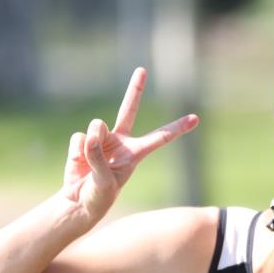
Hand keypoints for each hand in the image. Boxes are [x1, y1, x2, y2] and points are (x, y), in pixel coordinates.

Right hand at [61, 68, 197, 224]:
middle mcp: (121, 141)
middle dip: (135, 89)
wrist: (78, 202)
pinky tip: (79, 163)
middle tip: (142, 70)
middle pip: (128, 109)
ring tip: (89, 163)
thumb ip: (97, 158)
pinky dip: (77, 151)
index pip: (160, 137)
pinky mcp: (83, 141)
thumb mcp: (104, 182)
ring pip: (96, 126)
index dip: (177, 128)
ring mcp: (102, 139)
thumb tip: (90, 133)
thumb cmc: (99, 196)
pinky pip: (79, 138)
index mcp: (136, 153)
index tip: (196, 118)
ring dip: (91, 143)